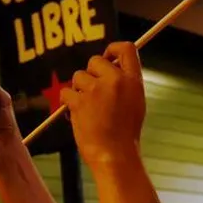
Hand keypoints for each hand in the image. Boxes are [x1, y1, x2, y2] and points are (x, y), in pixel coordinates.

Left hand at [60, 42, 145, 166]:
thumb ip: (125, 84)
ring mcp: (96, 90)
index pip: (126, 48)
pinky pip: (66, 92)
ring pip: (78, 76)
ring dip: (79, 90)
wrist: (114, 155)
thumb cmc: (125, 134)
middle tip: (93, 93)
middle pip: (95, 60)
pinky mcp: (79, 101)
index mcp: (133, 81)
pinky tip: (77, 115)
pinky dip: (68, 103)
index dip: (112, 50)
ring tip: (88, 109)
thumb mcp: (135, 103)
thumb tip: (111, 70)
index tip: (107, 58)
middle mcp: (115, 81)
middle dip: (90, 75)